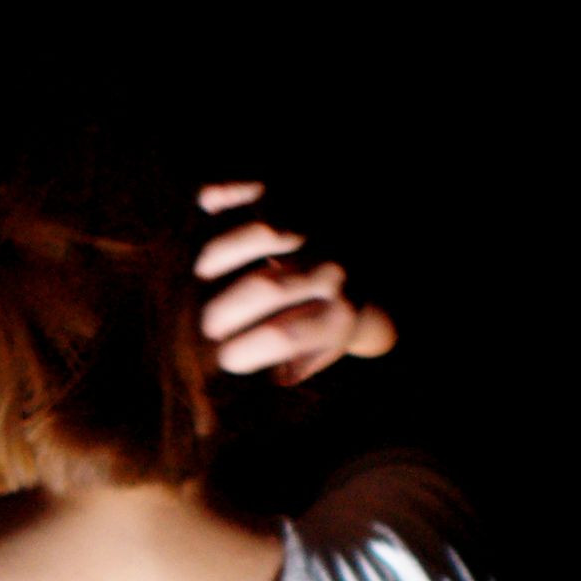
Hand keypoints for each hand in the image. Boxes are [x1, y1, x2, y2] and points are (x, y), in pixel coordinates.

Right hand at [195, 182, 398, 385]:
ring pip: (263, 232)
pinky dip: (224, 194)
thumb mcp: (322, 350)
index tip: (222, 359)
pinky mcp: (299, 192)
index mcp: (339, 314)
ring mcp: (318, 226)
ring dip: (219, 254)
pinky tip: (205, 210)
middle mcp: (333, 267)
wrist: (380, 259)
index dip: (243, 350)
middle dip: (222, 310)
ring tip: (200, 275)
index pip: (284, 334)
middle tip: (202, 324)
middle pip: (267, 286)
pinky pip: (256, 187)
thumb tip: (233, 392)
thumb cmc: (332, 316)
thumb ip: (286, 368)